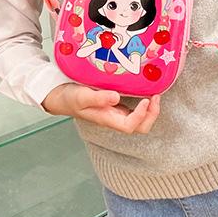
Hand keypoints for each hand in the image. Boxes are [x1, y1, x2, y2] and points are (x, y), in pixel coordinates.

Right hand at [41, 83, 160, 133]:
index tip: (146, 100)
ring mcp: (116, 112)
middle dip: (151, 115)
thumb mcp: (82, 96)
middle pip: (139, 127)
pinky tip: (144, 88)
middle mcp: (114, 118)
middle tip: (156, 97)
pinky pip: (134, 108)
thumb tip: (116, 98)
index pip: (130, 126)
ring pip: (139, 119)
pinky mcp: (115, 105)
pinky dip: (143, 102)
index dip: (141, 116)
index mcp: (107, 119)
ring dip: (150, 109)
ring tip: (154, 93)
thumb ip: (98, 98)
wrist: (61, 97)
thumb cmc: (70, 98)